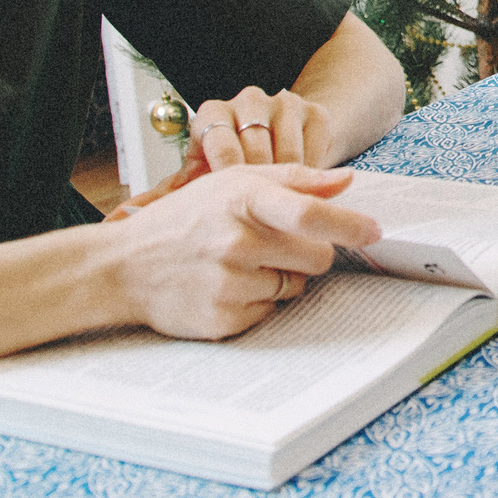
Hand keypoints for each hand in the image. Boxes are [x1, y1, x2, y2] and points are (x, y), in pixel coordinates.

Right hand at [103, 164, 380, 339]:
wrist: (123, 266)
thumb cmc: (185, 218)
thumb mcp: (233, 181)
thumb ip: (293, 179)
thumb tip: (346, 181)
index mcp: (242, 198)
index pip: (309, 212)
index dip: (349, 224)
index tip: (375, 231)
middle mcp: (236, 240)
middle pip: (317, 257)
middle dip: (310, 252)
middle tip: (277, 244)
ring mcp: (229, 283)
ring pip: (296, 286)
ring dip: (282, 276)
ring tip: (242, 263)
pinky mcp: (224, 318)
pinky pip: (270, 310)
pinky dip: (258, 300)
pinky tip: (228, 286)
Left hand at [108, 86, 342, 215]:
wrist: (276, 143)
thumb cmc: (228, 170)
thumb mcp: (197, 181)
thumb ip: (162, 198)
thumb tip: (115, 220)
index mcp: (212, 114)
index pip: (219, 139)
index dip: (227, 175)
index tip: (230, 207)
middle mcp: (247, 101)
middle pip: (256, 145)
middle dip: (258, 188)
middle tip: (259, 221)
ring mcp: (284, 103)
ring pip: (288, 151)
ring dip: (287, 188)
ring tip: (280, 217)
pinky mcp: (315, 111)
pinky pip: (316, 150)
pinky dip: (312, 178)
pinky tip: (302, 199)